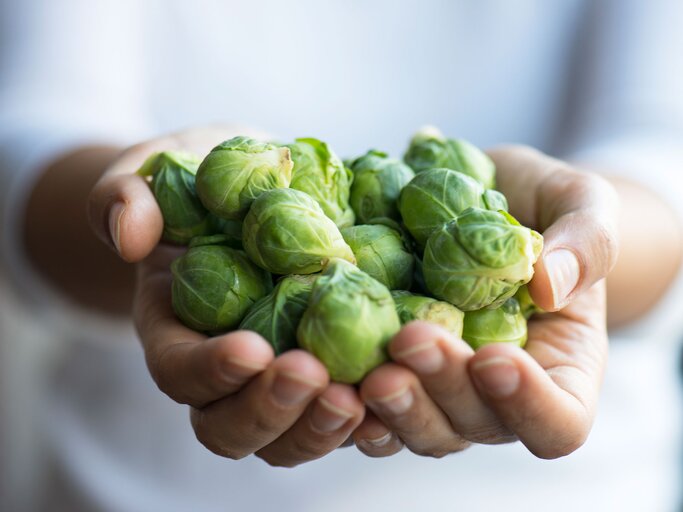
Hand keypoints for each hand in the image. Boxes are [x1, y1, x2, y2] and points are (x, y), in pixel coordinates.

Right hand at [87, 126, 364, 466]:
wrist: (248, 194)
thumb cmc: (196, 183)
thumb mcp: (155, 174)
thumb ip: (126, 195)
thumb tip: (128, 233)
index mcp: (175, 332)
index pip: (179, 371)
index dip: (210, 371)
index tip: (251, 348)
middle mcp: (226, 372)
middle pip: (233, 427)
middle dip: (271, 411)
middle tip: (313, 377)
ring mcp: (279, 377)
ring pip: (291, 436)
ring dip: (322, 427)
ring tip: (360, 396)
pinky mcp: (329, 368)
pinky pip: (347, 412)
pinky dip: (372, 415)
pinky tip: (398, 388)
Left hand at [352, 146, 617, 458]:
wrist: (485, 198)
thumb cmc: (544, 206)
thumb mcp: (581, 202)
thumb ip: (586, 240)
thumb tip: (549, 284)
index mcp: (557, 369)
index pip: (558, 421)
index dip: (530, 406)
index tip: (495, 358)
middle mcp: (493, 394)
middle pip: (472, 425)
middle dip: (441, 390)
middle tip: (410, 341)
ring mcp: (438, 387)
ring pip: (416, 427)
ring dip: (389, 407)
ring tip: (365, 369)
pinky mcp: (390, 367)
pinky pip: (367, 404)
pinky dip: (347, 397)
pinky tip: (323, 370)